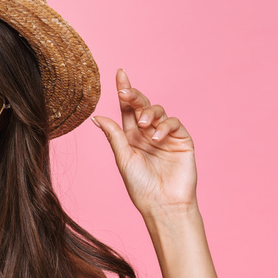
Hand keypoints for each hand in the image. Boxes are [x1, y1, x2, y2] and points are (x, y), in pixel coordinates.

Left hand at [91, 69, 197, 217]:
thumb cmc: (140, 185)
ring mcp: (165, 135)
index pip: (126, 109)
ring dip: (149, 113)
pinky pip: (174, 123)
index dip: (124, 91)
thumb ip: (114, 135)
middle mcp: (147, 132)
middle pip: (142, 106)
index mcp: (130, 136)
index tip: (120, 73)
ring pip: (158, 111)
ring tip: (144, 126)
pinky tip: (157, 136)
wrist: (162, 204)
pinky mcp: (181, 140)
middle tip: (125, 94)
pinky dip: (164, 125)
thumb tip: (96, 117)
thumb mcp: (122, 158)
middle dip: (134, 97)